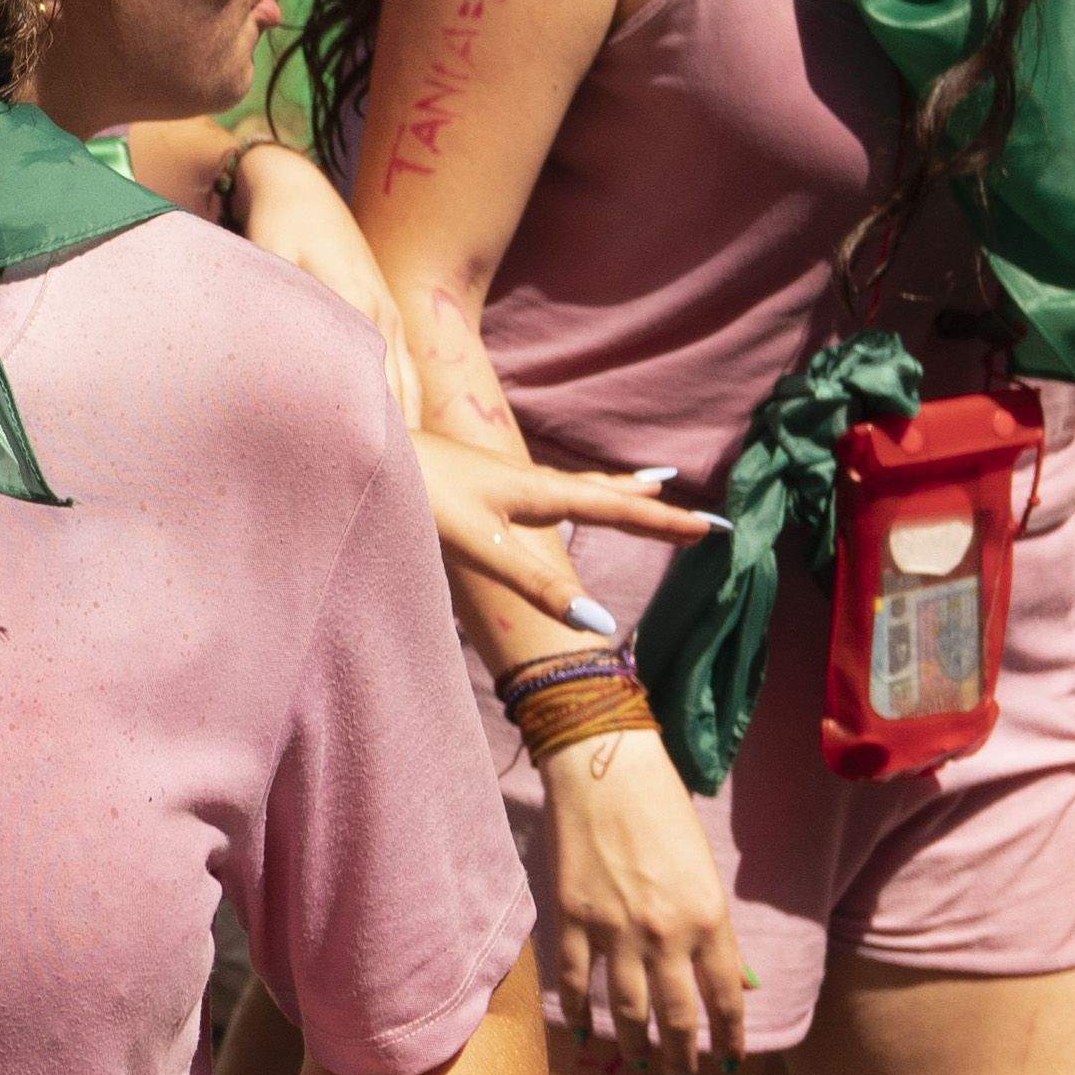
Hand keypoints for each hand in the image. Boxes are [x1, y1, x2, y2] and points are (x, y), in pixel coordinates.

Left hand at [417, 422, 709, 623]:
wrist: (361, 448)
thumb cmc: (419, 497)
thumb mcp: (483, 548)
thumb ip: (540, 587)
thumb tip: (603, 625)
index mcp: (535, 491)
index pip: (613, 509)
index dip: (661, 523)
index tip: (712, 528)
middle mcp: (525, 479)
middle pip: (601, 491)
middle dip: (647, 504)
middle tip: (693, 509)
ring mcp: (500, 476)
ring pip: (574, 483)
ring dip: (614, 488)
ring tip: (647, 485)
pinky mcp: (476, 480)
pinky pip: (545, 484)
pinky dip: (573, 487)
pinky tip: (554, 492)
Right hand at [535, 722, 755, 1074]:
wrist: (604, 769)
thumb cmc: (665, 813)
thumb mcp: (706, 874)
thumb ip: (720, 935)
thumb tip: (742, 984)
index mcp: (709, 919)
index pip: (726, 999)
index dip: (730, 1037)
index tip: (729, 1062)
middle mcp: (665, 933)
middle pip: (677, 1016)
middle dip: (682, 1055)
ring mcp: (615, 928)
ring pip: (627, 1008)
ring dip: (636, 1043)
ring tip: (640, 1061)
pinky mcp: (572, 917)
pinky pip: (576, 980)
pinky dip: (580, 1013)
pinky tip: (585, 1033)